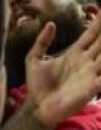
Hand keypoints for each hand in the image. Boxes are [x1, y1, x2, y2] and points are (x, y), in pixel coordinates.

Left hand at [25, 12, 100, 127]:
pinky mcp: (91, 88)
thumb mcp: (34, 58)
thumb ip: (42, 41)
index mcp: (74, 53)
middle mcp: (85, 62)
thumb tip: (51, 23)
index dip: (97, 24)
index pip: (90, 36)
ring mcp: (90, 75)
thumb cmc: (37, 83)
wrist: (37, 105)